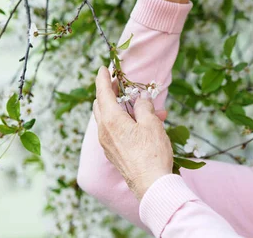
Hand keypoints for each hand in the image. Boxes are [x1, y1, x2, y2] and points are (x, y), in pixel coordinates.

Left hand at [93, 66, 172, 200]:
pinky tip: (144, 123)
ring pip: (108, 119)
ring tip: (142, 104)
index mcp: (111, 121)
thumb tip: (140, 98)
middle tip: (118, 84)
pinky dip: (125, 122)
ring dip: (121, 108)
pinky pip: (115, 131)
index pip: (102, 93)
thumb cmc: (152, 152)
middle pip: (101, 106)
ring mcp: (107, 144)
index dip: (102, 79)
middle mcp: (104, 132)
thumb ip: (144, 106)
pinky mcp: (113, 153)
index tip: (102, 69)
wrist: (150, 184)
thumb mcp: (151, 123)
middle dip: (108, 92)